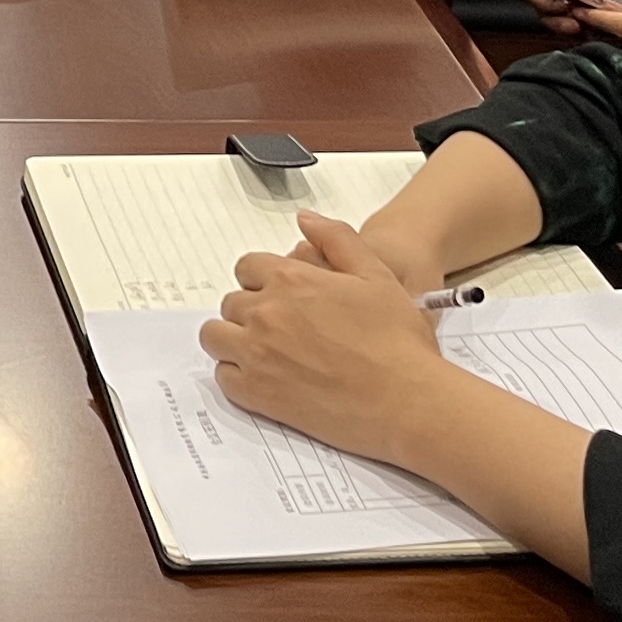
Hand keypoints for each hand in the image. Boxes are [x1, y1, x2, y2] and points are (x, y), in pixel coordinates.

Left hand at [201, 217, 455, 451]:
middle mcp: (266, 314)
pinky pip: (223, 378)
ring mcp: (257, 355)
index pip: (247, 267)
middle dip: (251, 309)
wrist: (406, 401)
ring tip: (264, 350)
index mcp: (291, 280)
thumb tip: (306, 220)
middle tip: (281, 326)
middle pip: (231, 302)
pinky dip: (236, 375)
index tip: (279, 294)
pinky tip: (264, 377)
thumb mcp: (376, 274)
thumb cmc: (397, 342)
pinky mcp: (258, 394)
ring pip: (215, 337)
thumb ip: (337, 239)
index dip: (263, 278)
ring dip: (233, 339)